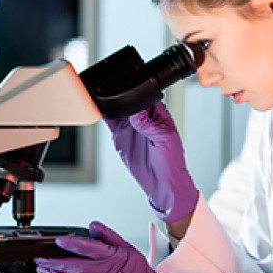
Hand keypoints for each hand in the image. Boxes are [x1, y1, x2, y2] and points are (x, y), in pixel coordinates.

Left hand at [34, 221, 160, 272]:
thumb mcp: (127, 249)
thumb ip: (109, 236)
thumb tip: (93, 225)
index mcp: (114, 258)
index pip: (90, 248)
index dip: (73, 244)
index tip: (59, 241)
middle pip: (77, 267)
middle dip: (56, 262)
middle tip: (41, 258)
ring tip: (43, 270)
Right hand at [106, 101, 197, 222]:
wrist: (162, 184)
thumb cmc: (172, 162)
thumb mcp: (164, 139)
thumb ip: (149, 124)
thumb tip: (135, 110)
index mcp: (158, 114)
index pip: (146, 95)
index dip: (138, 90)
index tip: (128, 89)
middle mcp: (143, 118)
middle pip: (129, 100)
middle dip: (121, 95)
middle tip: (113, 94)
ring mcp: (131, 127)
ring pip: (118, 109)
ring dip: (111, 104)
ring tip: (105, 100)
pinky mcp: (120, 136)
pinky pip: (110, 122)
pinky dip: (104, 115)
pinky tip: (100, 110)